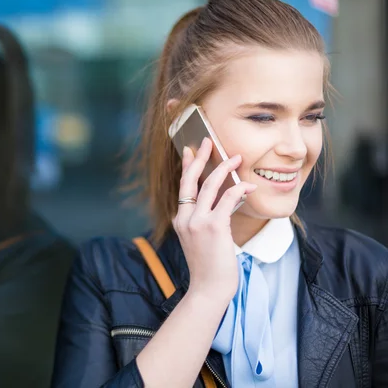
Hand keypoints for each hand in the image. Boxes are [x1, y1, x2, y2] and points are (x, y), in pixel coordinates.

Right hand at [172, 138, 256, 298]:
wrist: (208, 288)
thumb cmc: (209, 268)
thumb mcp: (200, 241)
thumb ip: (204, 222)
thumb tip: (221, 204)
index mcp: (181, 220)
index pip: (183, 186)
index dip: (187, 166)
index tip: (190, 150)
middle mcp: (185, 218)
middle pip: (191, 179)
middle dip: (201, 157)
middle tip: (208, 141)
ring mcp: (197, 222)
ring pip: (210, 185)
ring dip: (224, 168)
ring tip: (236, 158)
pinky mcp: (214, 227)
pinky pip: (227, 199)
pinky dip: (239, 189)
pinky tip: (249, 186)